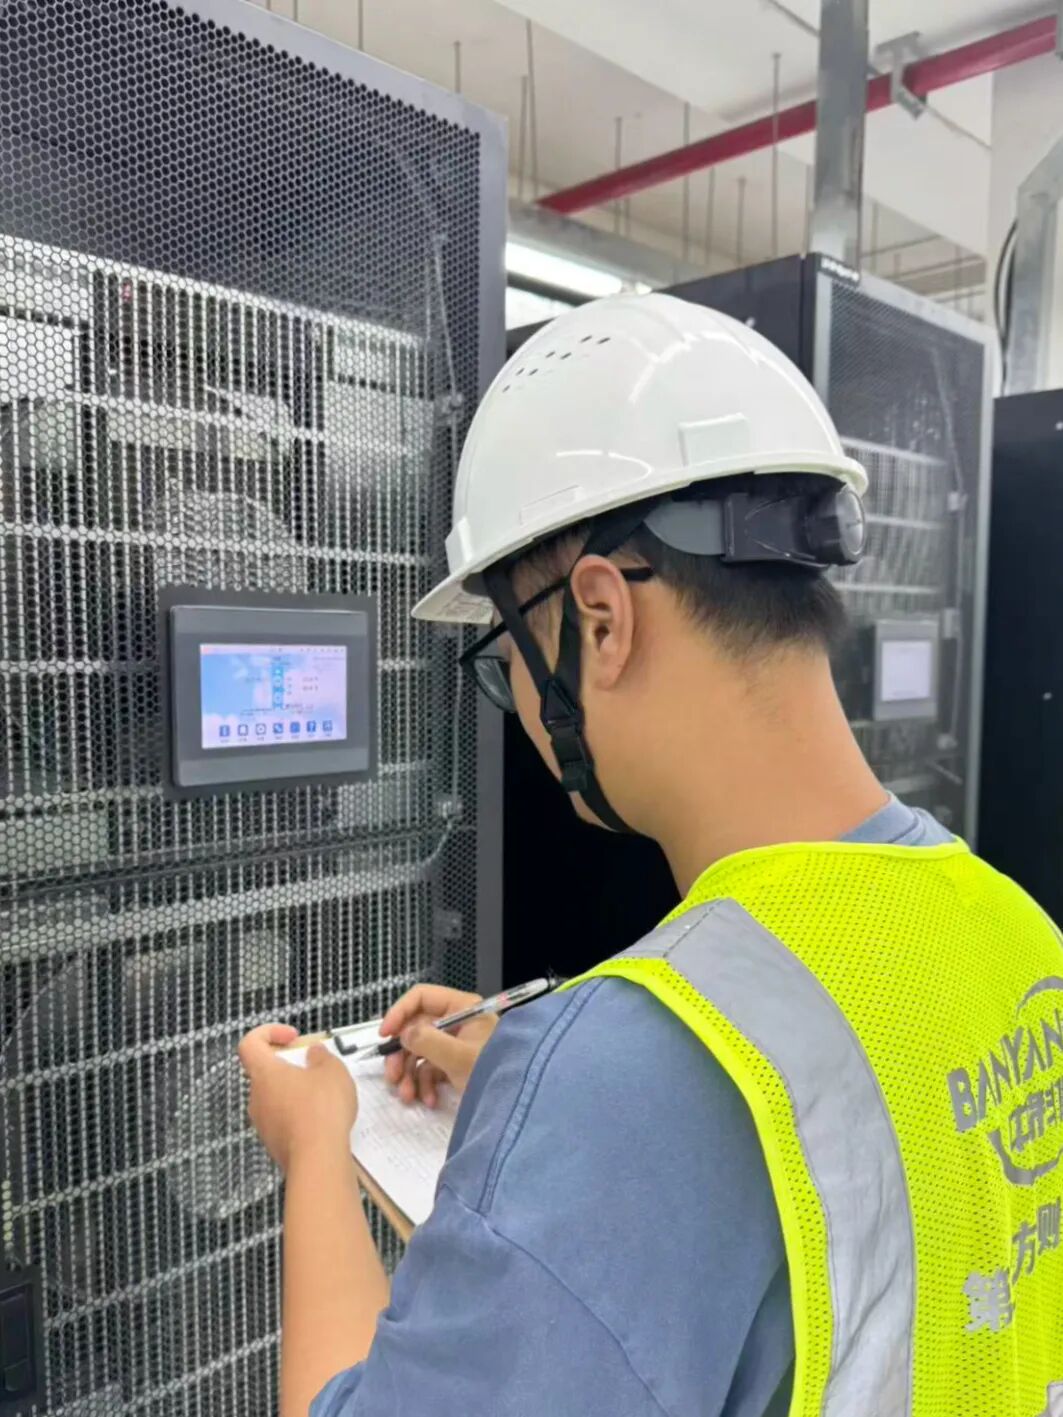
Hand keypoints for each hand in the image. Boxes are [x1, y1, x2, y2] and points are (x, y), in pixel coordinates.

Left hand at [238, 1023, 357, 1174]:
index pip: (249, 1044)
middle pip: (265, 1072)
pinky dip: (298, 1114)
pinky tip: (322, 1118)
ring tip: (323, 1094)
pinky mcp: (274, 1143)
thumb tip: (314, 1054)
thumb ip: (322, 1057)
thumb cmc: (321, 1111)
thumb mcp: (332, 1070)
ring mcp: (263, 1123)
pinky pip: (283, 1119)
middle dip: (289, 1065)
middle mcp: (257, 1098)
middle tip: (313, 1066)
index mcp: (264, 1073)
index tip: (292, 1037)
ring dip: (295, 1091)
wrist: (317, 1159)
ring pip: (275, 1097)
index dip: (269, 1033)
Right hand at [380, 985, 497, 1106]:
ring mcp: (456, 1044)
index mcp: (462, 1007)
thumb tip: (404, 1033)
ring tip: (407, 1096)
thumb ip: (428, 1041)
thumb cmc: (494, 1072)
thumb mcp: (459, 1057)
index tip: (385, 1035)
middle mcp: (457, 1021)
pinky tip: (428, 1100)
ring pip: (419, 1052)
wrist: (517, 1101)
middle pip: (416, 1028)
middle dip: (402, 1054)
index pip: (421, 997)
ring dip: (409, 1074)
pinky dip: (424, 1085)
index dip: (399, 1012)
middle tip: (392, 1076)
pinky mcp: (455, 1064)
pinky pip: (430, 1069)